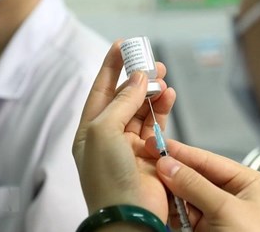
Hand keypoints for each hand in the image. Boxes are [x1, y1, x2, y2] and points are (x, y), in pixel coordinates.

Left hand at [73, 40, 175, 222]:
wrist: (130, 215)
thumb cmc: (108, 179)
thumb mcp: (105, 131)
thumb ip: (122, 102)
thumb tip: (137, 78)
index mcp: (91, 130)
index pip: (101, 90)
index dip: (111, 66)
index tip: (122, 44)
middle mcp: (110, 136)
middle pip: (125, 97)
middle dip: (138, 78)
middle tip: (152, 61)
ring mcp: (132, 146)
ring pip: (144, 109)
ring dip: (154, 92)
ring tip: (163, 78)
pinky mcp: (153, 154)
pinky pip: (159, 124)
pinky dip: (164, 109)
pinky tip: (168, 97)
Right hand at [148, 139, 259, 231]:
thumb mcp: (227, 210)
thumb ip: (196, 186)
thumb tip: (168, 164)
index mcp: (247, 183)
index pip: (209, 161)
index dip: (182, 152)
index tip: (157, 144)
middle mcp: (232, 195)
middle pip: (195, 177)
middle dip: (172, 171)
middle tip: (146, 161)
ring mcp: (217, 214)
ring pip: (185, 196)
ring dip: (167, 192)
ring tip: (147, 181)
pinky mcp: (203, 231)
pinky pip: (182, 216)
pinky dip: (169, 211)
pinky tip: (156, 203)